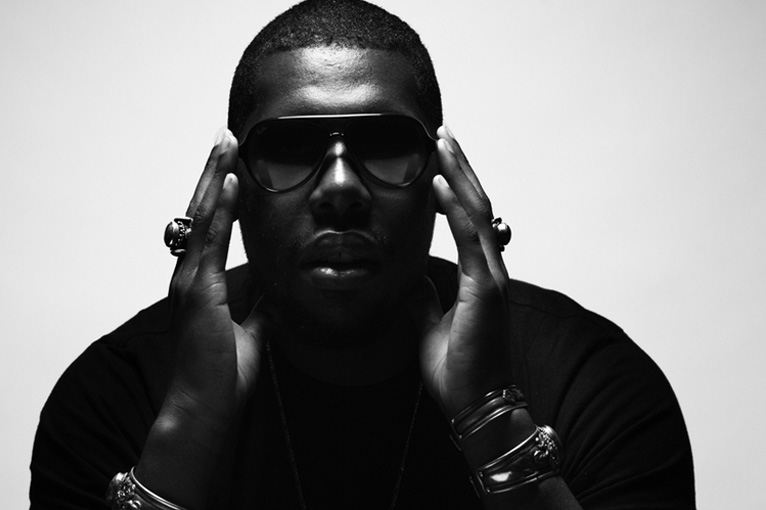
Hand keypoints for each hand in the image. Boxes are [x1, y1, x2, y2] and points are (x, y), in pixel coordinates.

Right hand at [166, 130, 264, 415]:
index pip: (210, 225)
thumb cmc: (223, 376)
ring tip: (226, 142)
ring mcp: (189, 281)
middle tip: (225, 135)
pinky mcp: (197, 292)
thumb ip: (259, 306)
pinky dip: (219, 210)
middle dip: (214, 170)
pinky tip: (230, 182)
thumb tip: (275, 287)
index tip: (233, 161)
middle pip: (200, 210)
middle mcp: (189, 274)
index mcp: (201, 282)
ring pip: (200, 216)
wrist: (207, 409)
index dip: (221, 191)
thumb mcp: (253, 331)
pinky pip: (209, 241)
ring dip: (214, 176)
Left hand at [409, 126, 511, 417]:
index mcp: (479, 274)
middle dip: (460, 165)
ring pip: (478, 211)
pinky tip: (439, 182)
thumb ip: (424, 300)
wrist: (475, 406)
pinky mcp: (487, 290)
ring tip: (442, 140)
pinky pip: (470, 239)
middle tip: (442, 132)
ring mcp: (492, 277)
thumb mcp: (430, 325)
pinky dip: (456, 208)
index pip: (469, 217)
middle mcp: (491, 268)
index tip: (439, 156)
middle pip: (477, 203)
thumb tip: (409, 281)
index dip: (456, 184)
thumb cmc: (458, 370)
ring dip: (459, 173)